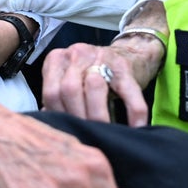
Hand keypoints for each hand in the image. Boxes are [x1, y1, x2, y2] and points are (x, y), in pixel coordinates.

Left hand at [39, 43, 158, 126]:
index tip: (69, 131)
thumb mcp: (70, 80)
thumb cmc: (93, 73)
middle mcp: (77, 55)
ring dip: (98, 115)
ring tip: (104, 132)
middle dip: (78, 117)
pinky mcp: (125, 67)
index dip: (59, 115)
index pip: (51, 92)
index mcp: (58, 60)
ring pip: (94, 87)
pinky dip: (133, 113)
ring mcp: (102, 58)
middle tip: (86, 135)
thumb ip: (58, 99)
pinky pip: (129, 92)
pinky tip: (136, 128)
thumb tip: (51, 127)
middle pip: (70, 89)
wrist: (129, 53)